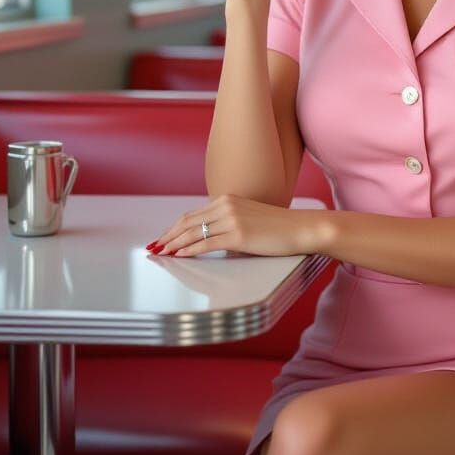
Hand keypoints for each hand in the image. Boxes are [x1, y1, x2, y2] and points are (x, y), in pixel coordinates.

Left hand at [146, 194, 324, 257]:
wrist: (302, 228)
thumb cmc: (280, 227)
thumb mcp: (250, 218)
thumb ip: (230, 222)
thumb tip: (212, 237)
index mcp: (228, 199)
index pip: (193, 214)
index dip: (174, 227)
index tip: (163, 237)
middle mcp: (227, 205)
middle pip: (187, 221)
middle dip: (167, 235)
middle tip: (153, 247)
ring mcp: (232, 219)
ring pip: (193, 232)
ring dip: (173, 244)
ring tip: (160, 253)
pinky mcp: (238, 235)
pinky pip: (206, 244)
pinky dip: (189, 250)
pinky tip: (179, 256)